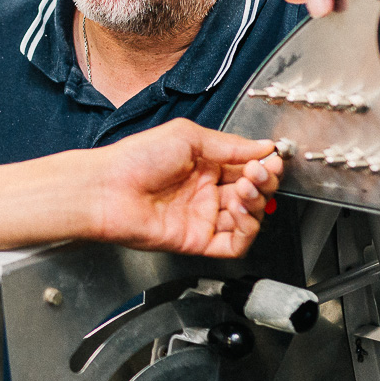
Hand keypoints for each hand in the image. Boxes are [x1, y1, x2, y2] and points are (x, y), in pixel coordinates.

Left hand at [89, 119, 282, 257]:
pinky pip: (234, 244)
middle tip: (259, 172)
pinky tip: (239, 211)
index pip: (247, 167)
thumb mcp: (187, 136)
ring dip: (256, 203)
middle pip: (252, 193)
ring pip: (248, 218)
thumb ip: (229, 144)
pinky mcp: (198, 240)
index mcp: (204, 165)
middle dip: (263, 182)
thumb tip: (262, 146)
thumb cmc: (135, 158)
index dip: (263, 164)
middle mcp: (206, 191)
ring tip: (245, 188)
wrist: (108, 188)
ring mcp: (202, 217)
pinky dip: (246, 229)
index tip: (271, 158)